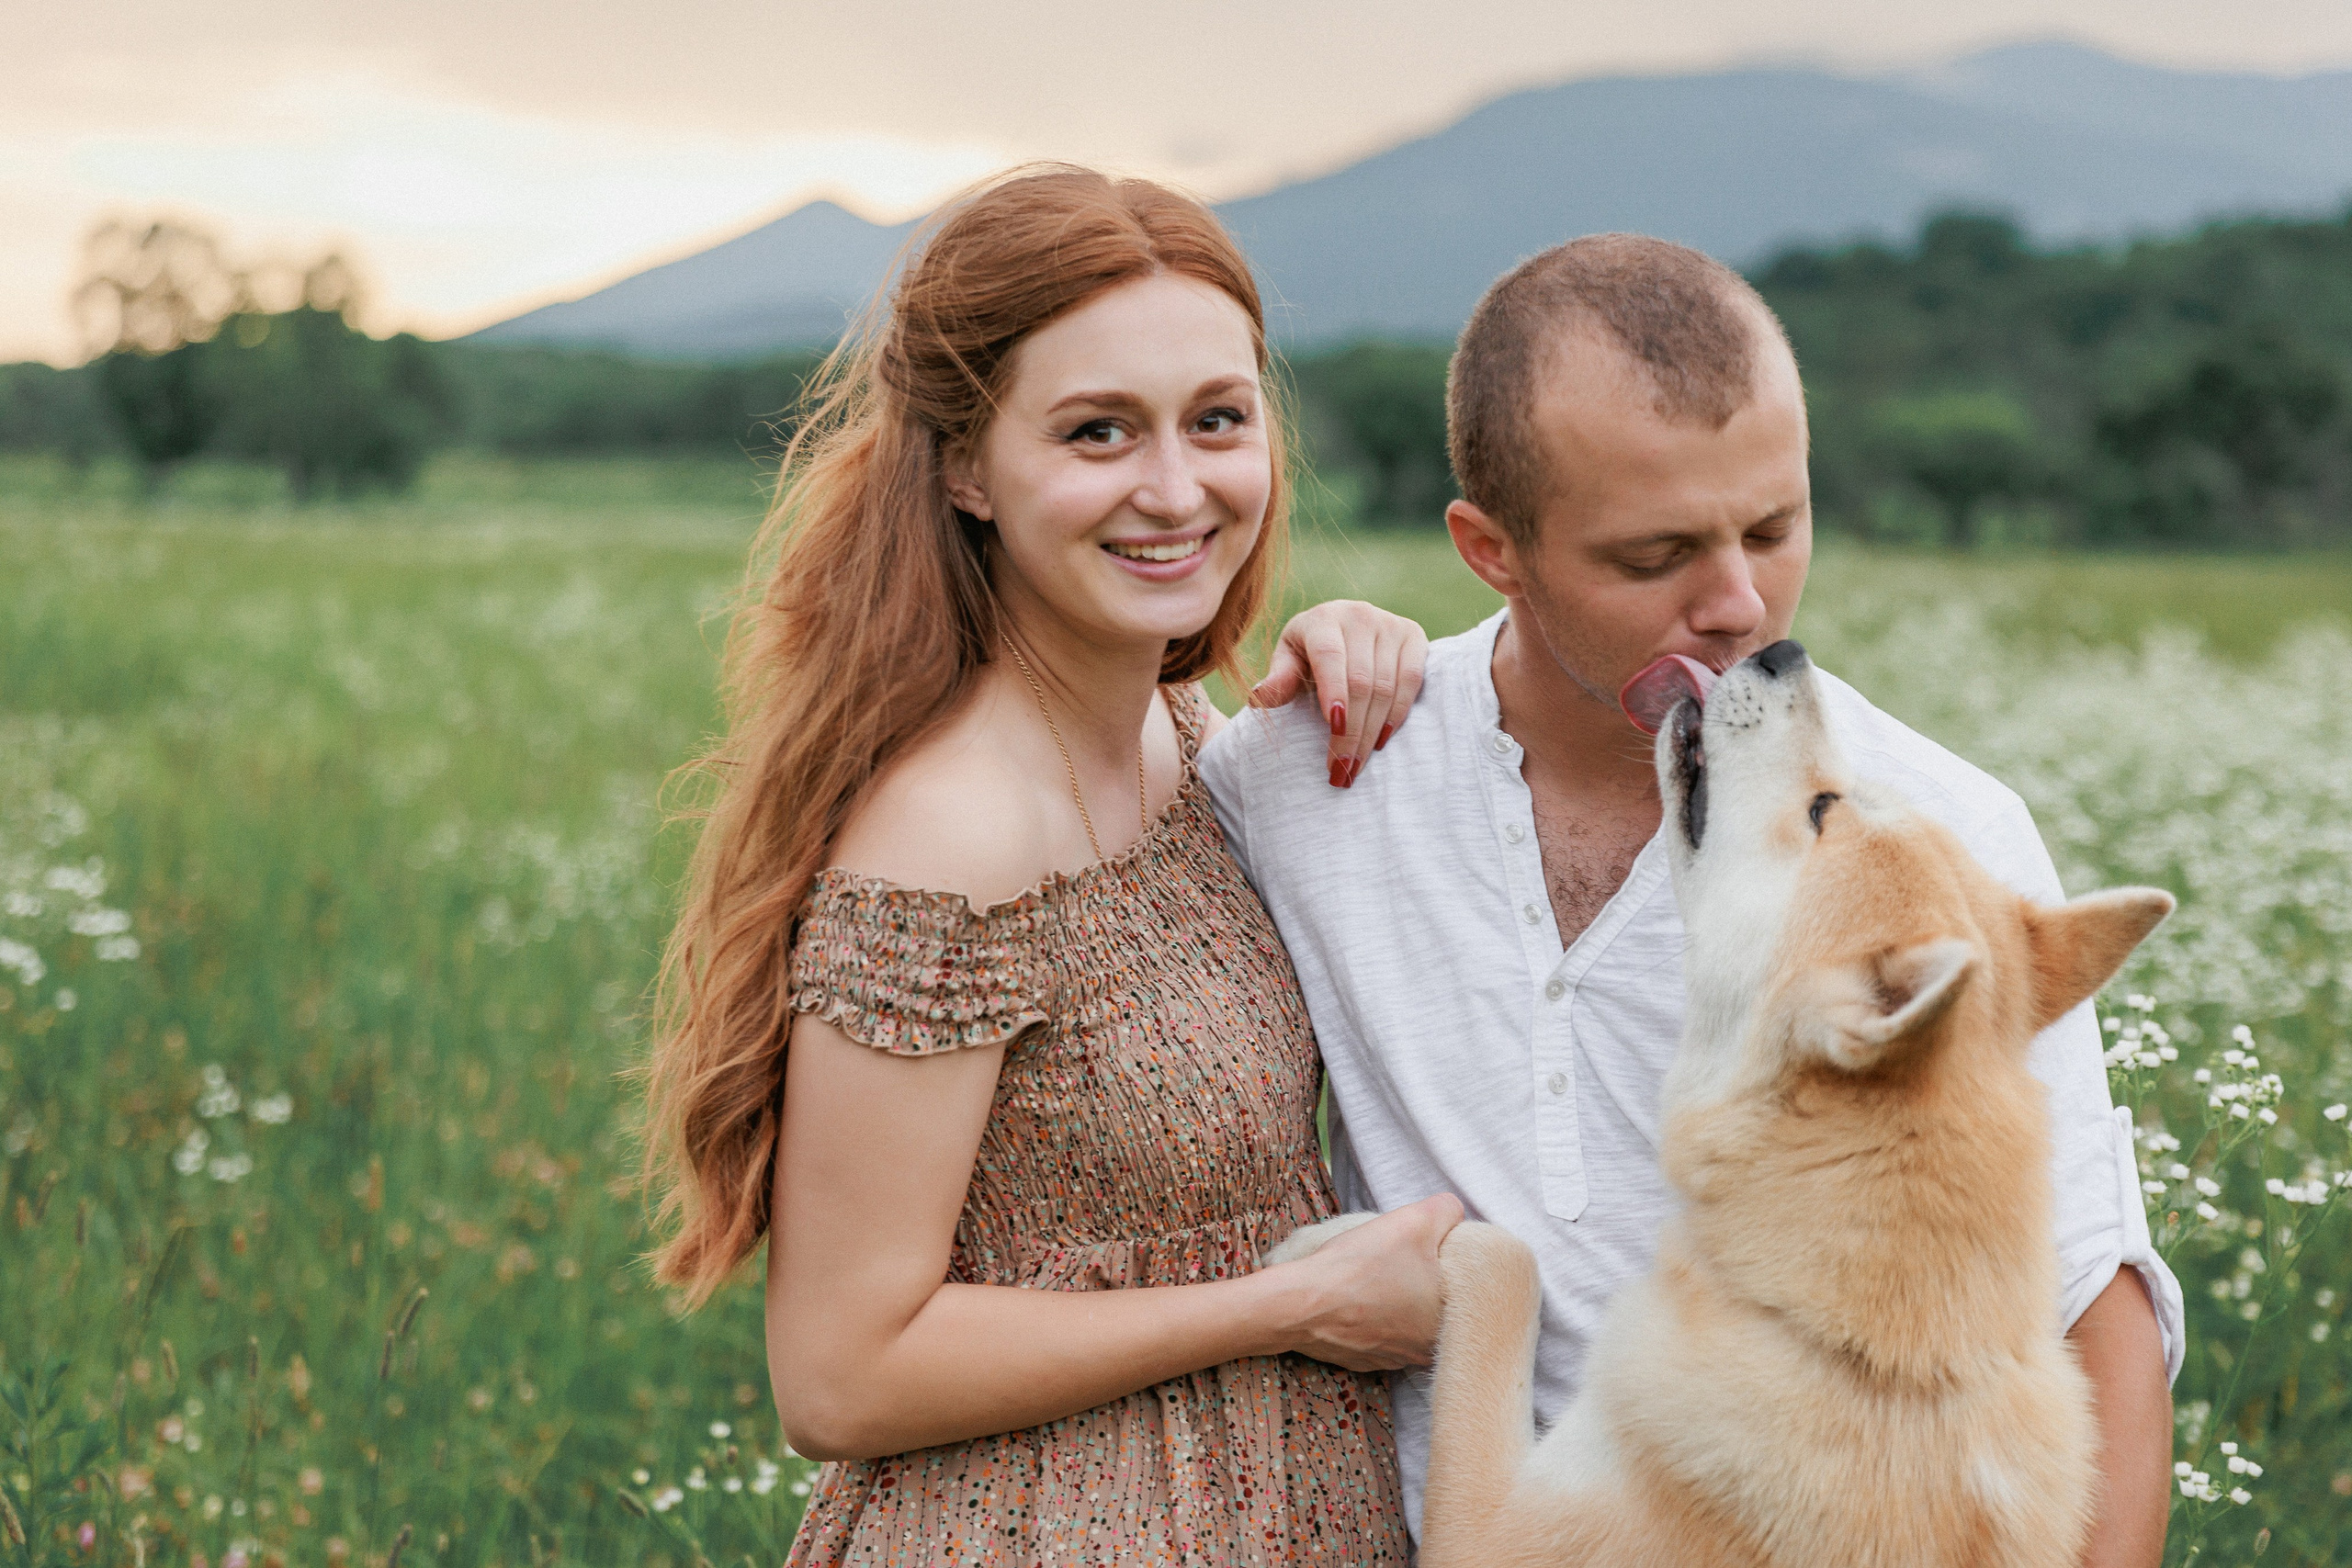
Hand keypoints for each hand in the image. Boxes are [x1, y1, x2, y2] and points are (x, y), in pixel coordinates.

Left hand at [1251, 600, 1428, 787]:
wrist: (1345, 627)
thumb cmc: (1308, 651)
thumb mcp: (1288, 659)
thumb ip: (1279, 679)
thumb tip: (1257, 698)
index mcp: (1322, 619)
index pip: (1329, 656)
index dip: (1333, 691)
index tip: (1335, 728)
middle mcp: (1359, 615)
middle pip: (1360, 680)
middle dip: (1351, 731)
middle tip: (1340, 769)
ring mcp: (1390, 624)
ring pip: (1386, 686)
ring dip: (1372, 731)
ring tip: (1356, 765)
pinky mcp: (1413, 635)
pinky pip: (1411, 680)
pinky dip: (1398, 714)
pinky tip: (1381, 740)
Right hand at [1264, 1194, 1463, 1370]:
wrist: (1302, 1303)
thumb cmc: (1361, 1266)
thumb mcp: (1414, 1221)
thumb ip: (1447, 1211)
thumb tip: (1455, 1212)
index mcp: (1448, 1322)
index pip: (1463, 1288)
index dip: (1446, 1262)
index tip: (1426, 1249)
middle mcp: (1425, 1351)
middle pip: (1434, 1306)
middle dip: (1423, 1283)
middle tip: (1402, 1259)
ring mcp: (1393, 1360)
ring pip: (1406, 1323)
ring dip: (1396, 1303)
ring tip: (1375, 1278)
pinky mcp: (1363, 1361)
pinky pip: (1377, 1335)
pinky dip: (1370, 1318)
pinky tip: (1357, 1299)